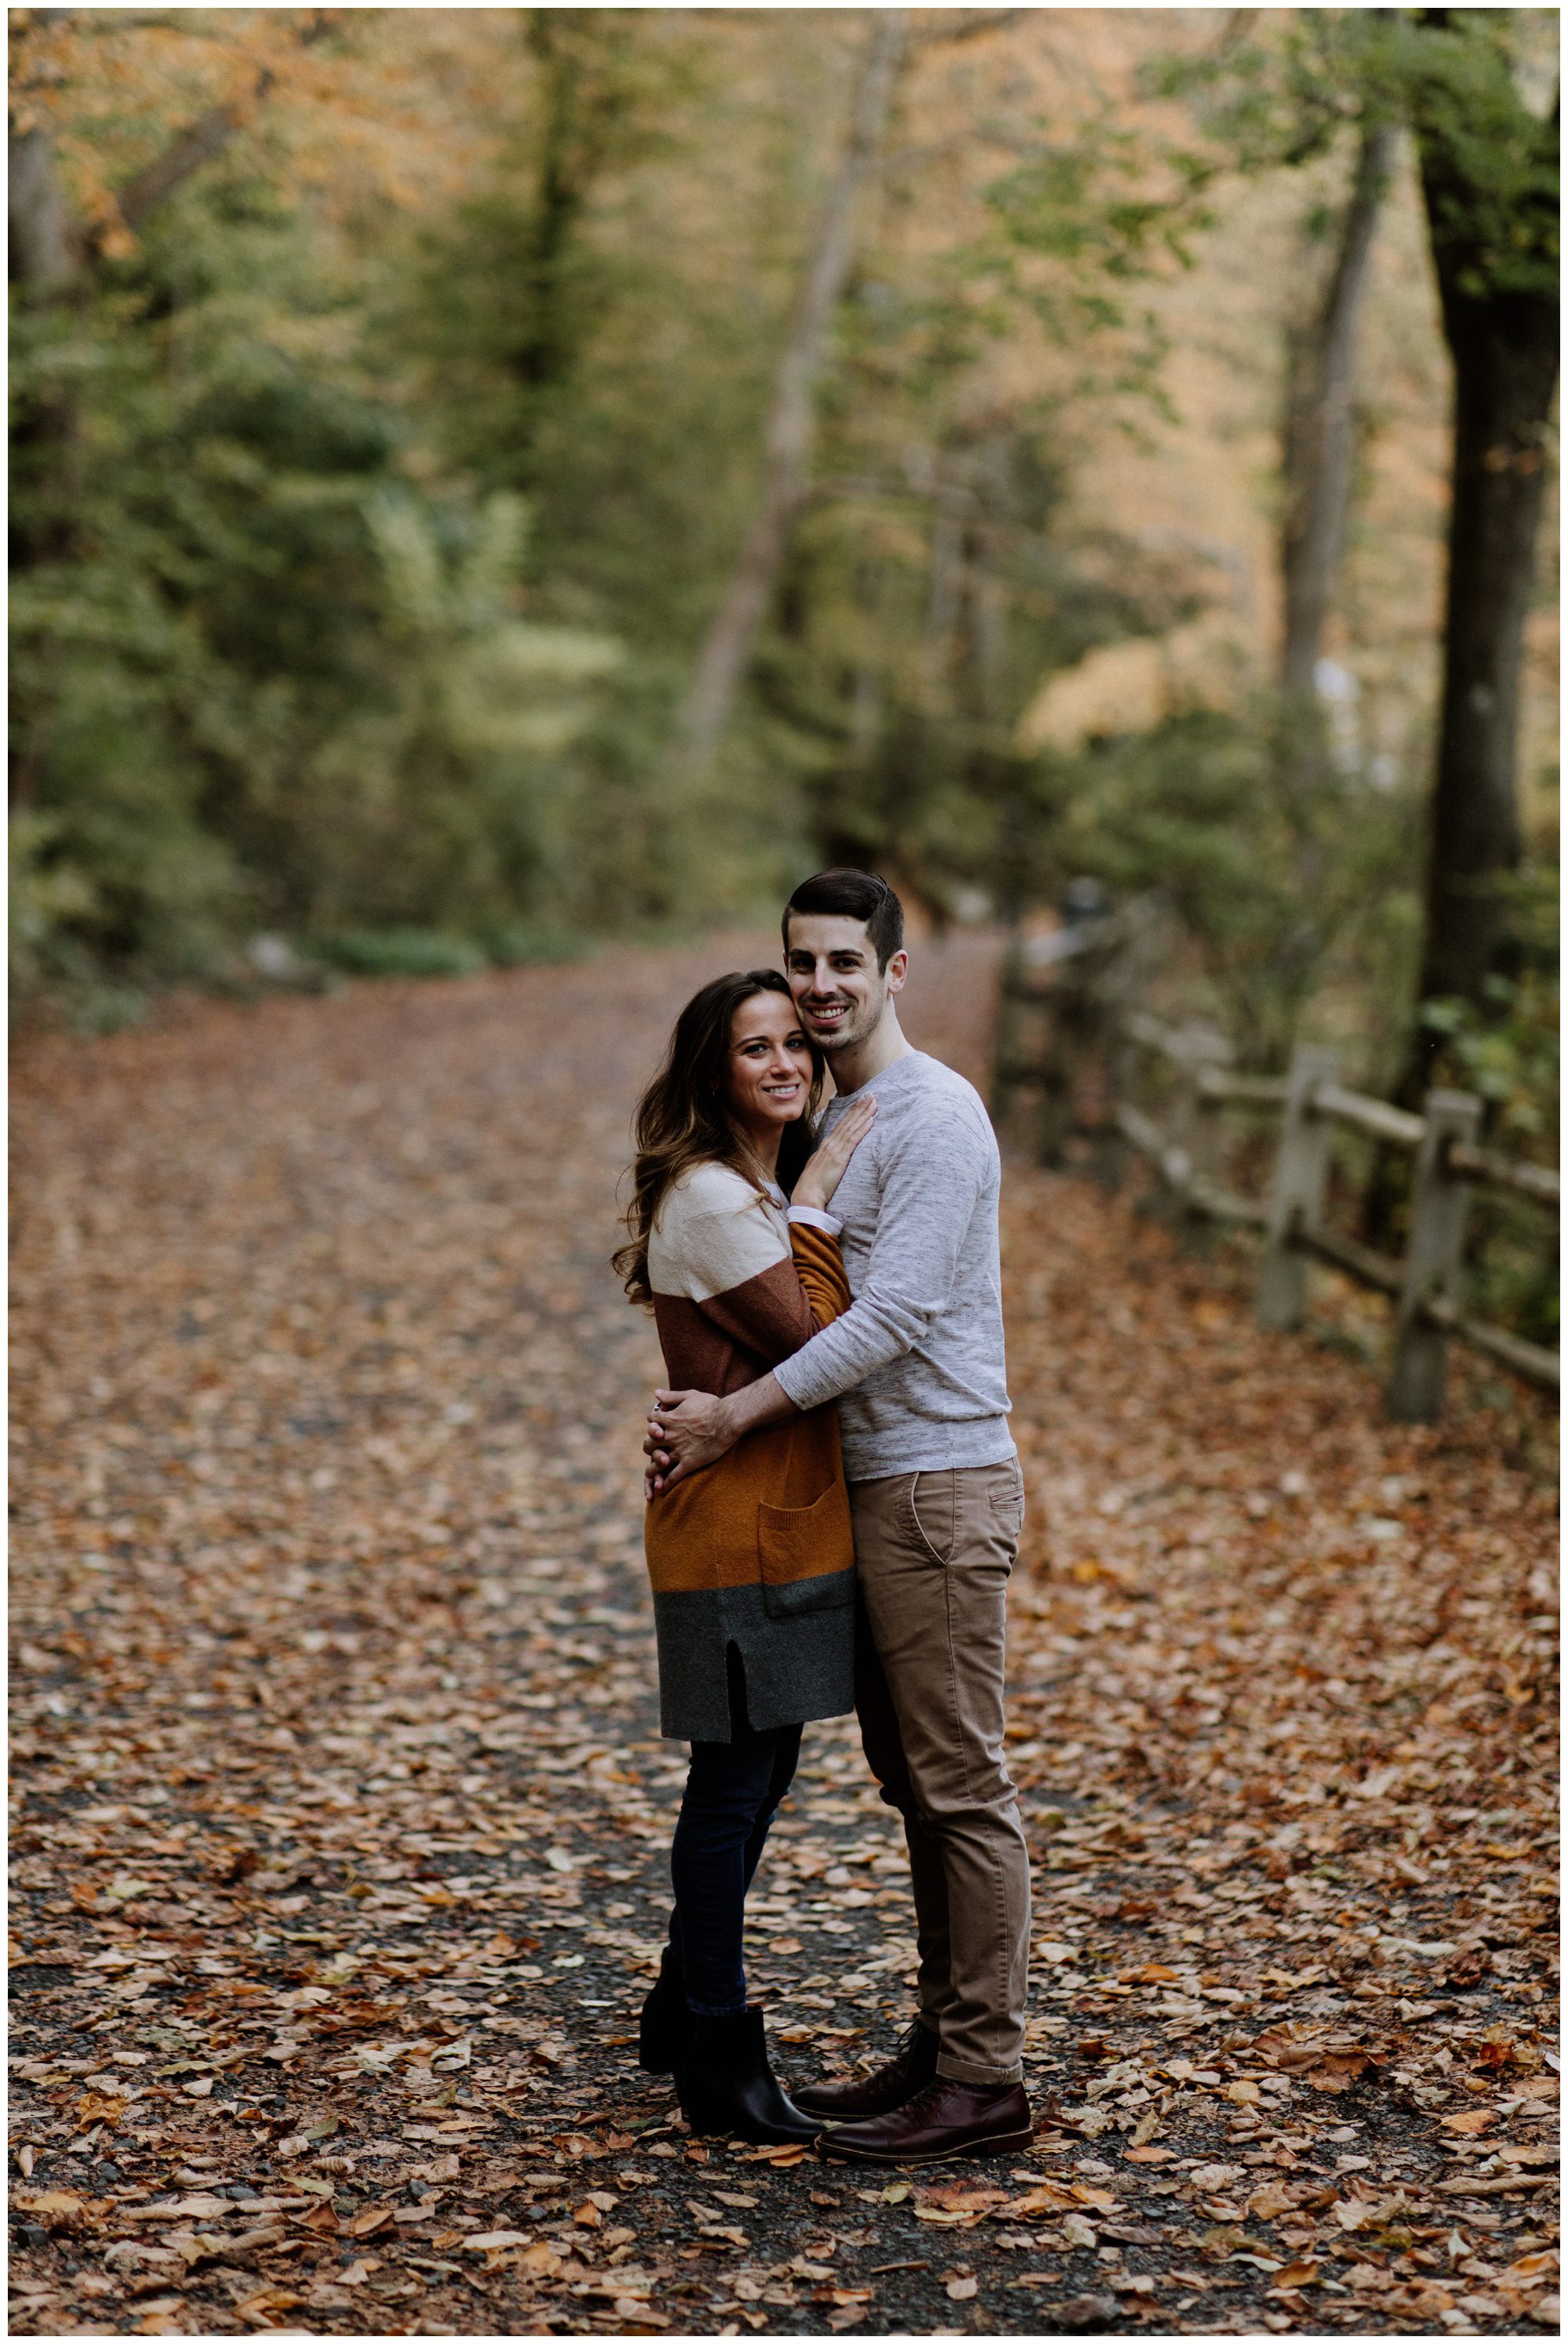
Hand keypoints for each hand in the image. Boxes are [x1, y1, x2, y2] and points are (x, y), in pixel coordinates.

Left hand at [643, 1387, 735, 1494]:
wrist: (728, 1420)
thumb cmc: (711, 1405)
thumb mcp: (690, 1396)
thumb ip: (671, 1396)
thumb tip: (656, 1393)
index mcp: (669, 1419)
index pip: (651, 1421)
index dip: (652, 1422)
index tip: (656, 1426)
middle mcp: (670, 1436)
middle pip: (649, 1444)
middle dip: (649, 1446)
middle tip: (652, 1450)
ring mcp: (679, 1450)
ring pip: (658, 1463)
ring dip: (653, 1469)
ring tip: (652, 1474)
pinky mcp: (689, 1463)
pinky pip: (673, 1477)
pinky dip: (666, 1485)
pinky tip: (663, 1490)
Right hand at [791, 1091, 875, 1212]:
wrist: (807, 1195)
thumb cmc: (813, 1186)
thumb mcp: (820, 1168)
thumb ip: (828, 1160)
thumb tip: (834, 1159)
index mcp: (826, 1145)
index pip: (841, 1125)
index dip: (852, 1112)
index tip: (860, 1101)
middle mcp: (830, 1144)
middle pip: (848, 1121)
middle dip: (860, 1107)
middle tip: (870, 1094)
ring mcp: (835, 1149)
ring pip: (852, 1127)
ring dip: (864, 1113)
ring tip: (874, 1102)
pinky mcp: (840, 1158)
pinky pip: (854, 1140)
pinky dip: (862, 1128)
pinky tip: (871, 1120)